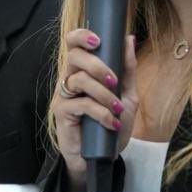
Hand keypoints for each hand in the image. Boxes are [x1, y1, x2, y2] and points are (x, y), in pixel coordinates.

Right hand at [52, 29, 138, 191]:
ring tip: (117, 109)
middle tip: (113, 81)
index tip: (98, 41)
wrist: (103, 156)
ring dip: (104, 94)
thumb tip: (129, 38)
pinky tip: (111, 123)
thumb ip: (127, 69)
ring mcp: (64, 95)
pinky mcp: (62, 112)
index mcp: (83, 70)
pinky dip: (100, 112)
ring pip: (79, 80)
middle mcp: (70, 78)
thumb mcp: (127, 96)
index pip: (73, 43)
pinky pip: (80, 104)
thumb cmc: (111, 124)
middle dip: (97, 65)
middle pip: (75, 56)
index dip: (82, 36)